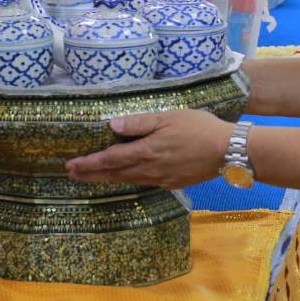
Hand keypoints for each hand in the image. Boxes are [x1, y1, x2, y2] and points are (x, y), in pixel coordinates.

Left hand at [66, 111, 232, 187]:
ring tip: (90, 177)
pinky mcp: (172, 182)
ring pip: (127, 180)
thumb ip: (139, 123)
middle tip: (71, 174)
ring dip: (106, 179)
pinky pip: (143, 182)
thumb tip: (112, 127)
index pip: (110, 160)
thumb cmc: (199, 128)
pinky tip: (125, 177)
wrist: (228, 151)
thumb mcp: (168, 117)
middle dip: (91, 174)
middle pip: (114, 174)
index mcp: (146, 151)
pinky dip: (127, 180)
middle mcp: (150, 169)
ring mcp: (161, 179)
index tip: (71, 165)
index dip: (89, 164)